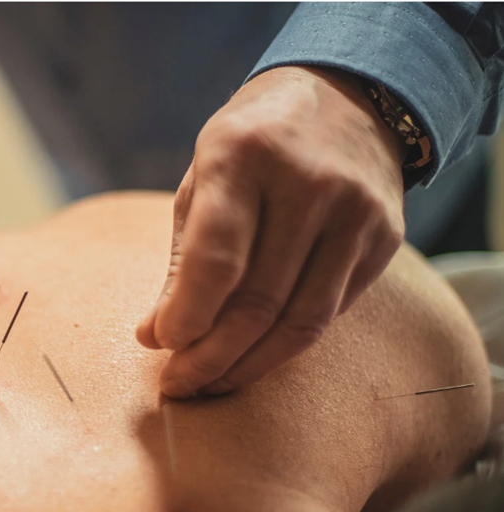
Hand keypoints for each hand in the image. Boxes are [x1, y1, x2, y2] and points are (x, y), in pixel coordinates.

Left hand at [136, 66, 406, 398]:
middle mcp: (308, 183)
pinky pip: (330, 313)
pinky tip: (252, 356)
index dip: (186, 318)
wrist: (348, 96)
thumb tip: (155, 338)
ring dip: (249, 366)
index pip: (215, 260)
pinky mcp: (386, 239)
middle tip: (178, 385)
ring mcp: (356, 212)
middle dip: (210, 357)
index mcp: (244, 156)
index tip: (160, 346)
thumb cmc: (252, 146)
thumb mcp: (203, 178)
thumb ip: (182, 259)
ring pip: (302, 322)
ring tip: (211, 384)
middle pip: (259, 303)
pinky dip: (285, 344)